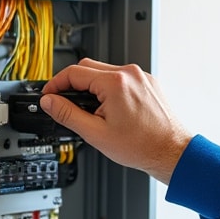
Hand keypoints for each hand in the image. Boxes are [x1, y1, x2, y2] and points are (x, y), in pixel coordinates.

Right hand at [41, 60, 192, 184]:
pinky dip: (110, 89)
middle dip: (72, 84)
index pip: (74, 73)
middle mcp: (130, 74)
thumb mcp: (95, 133)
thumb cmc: (142, 146)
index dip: (55, 84)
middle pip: (88, 67)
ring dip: (92, 87)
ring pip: (105, 72)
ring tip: (92, 112)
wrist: (170, 151)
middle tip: (64, 103)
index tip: (49, 95)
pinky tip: (111, 109)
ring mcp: (141, 77)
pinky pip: (121, 78)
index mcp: (115, 83)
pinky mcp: (148, 83)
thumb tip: (50, 102)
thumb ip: (67, 114)